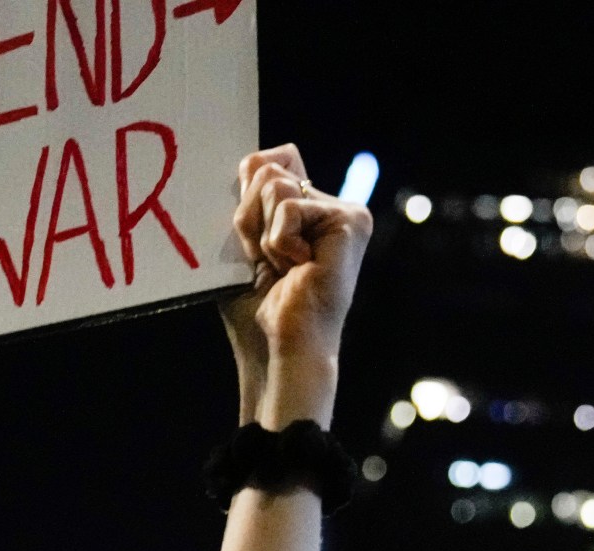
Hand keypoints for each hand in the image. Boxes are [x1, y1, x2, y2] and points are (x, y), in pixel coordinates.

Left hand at [220, 146, 373, 423]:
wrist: (280, 349)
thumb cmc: (260, 312)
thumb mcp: (243, 248)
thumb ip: (248, 201)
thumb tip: (254, 158)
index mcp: (305, 213)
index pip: (266, 163)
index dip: (244, 194)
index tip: (250, 246)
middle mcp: (328, 207)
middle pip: (265, 169)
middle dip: (248, 219)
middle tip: (266, 263)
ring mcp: (344, 212)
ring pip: (273, 184)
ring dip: (263, 233)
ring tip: (283, 268)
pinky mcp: (351, 219)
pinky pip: (287, 205)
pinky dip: (278, 242)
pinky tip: (299, 268)